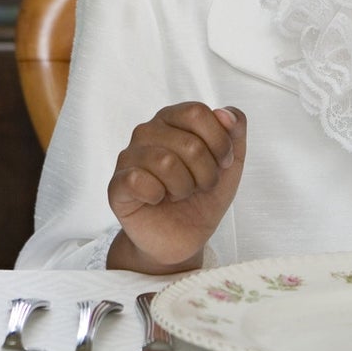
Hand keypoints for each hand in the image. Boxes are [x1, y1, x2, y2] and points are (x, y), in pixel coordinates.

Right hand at [106, 103, 247, 272]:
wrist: (182, 238)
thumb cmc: (202, 196)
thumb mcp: (231, 164)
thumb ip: (235, 132)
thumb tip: (225, 113)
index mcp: (173, 119)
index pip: (197, 113)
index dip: (219, 142)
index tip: (223, 163)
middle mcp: (147, 131)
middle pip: (189, 144)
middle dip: (206, 174)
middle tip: (199, 186)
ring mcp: (128, 156)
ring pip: (166, 163)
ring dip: (184, 188)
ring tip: (179, 194)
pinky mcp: (117, 185)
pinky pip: (139, 180)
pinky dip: (158, 195)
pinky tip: (157, 200)